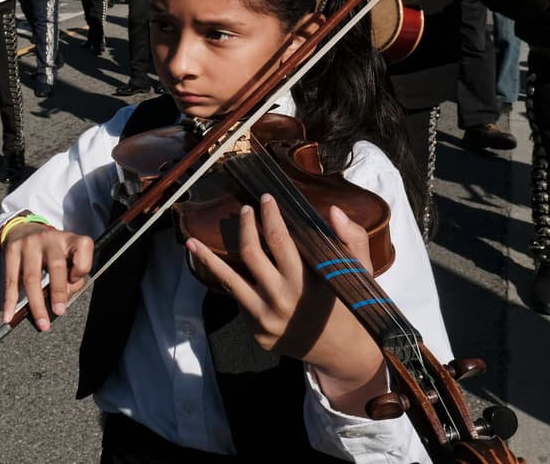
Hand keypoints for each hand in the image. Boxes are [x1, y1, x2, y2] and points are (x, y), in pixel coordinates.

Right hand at [2, 223, 93, 331]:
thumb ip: (71, 276)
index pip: (82, 247)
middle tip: (59, 311)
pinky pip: (11, 280)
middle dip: (58, 291)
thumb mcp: (66, 255)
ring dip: (36, 303)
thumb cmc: (51, 250)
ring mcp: (29, 244)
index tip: (75, 280)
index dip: (82, 267)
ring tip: (41, 322)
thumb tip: (63, 298)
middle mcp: (50, 238)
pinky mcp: (12, 250)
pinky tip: (9, 314)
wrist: (24, 229)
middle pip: (56, 266)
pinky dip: (10, 300)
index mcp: (69, 239)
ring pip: (32, 277)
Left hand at [186, 196, 386, 414]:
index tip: (266, 198)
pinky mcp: (255, 332)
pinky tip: (215, 266)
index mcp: (306, 284)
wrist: (344, 353)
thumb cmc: (350, 306)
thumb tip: (333, 210)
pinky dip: (230, 280)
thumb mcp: (359, 273)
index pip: (280, 241)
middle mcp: (281, 301)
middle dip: (246, 226)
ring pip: (228, 279)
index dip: (271, 216)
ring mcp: (264, 319)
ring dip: (207, 257)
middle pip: (250, 253)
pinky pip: (239, 299)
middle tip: (246, 209)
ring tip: (192, 240)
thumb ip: (352, 239)